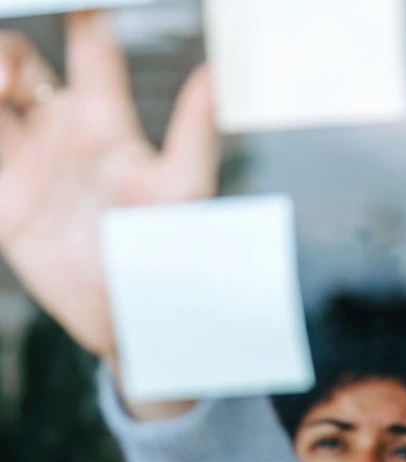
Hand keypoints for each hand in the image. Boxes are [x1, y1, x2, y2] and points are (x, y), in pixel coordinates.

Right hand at [0, 13, 217, 358]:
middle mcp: (62, 131)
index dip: (81, 11)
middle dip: (7, 50)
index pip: (90, 46)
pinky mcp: (3, 196)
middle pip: (20, 60)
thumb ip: (194, 133)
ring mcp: (27, 161)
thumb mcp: (184, 190)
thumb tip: (214, 75)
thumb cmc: (169, 251)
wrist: (132, 316)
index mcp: (106, 121)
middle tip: (8, 77)